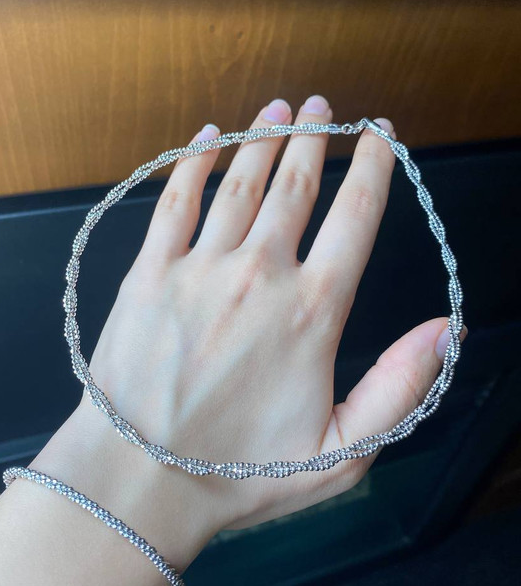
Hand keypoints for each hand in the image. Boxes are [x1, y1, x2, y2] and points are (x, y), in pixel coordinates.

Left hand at [73, 95, 466, 536]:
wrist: (140, 480)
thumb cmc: (241, 473)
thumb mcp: (342, 453)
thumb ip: (400, 389)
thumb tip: (445, 329)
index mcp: (312, 312)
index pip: (355, 218)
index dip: (373, 168)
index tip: (380, 134)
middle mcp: (260, 275)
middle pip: (296, 186)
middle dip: (315, 137)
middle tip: (323, 105)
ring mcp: (199, 268)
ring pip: (240, 182)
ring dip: (263, 137)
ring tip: (280, 106)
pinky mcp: (148, 273)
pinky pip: (175, 199)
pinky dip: (193, 160)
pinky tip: (209, 136)